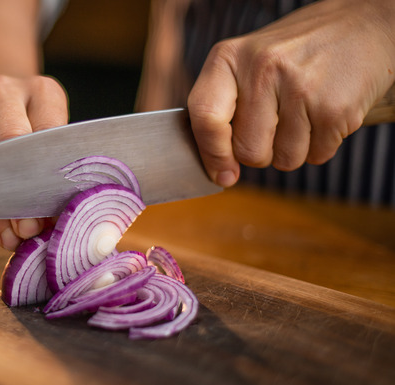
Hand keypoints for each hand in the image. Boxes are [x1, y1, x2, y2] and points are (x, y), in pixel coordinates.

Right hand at [0, 74, 68, 249]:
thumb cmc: (27, 130)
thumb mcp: (47, 138)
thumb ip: (52, 173)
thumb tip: (55, 225)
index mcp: (41, 91)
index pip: (50, 131)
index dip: (53, 173)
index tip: (57, 210)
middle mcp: (3, 91)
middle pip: (11, 138)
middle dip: (22, 188)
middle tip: (31, 227)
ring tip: (15, 236)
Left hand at [187, 0, 394, 186]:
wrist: (363, 25)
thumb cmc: (296, 52)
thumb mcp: (248, 61)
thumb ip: (224, 107)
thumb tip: (218, 169)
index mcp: (229, 57)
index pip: (205, 116)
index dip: (212, 154)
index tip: (223, 175)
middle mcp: (262, 68)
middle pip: (247, 150)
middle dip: (262, 151)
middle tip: (278, 123)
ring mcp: (300, 87)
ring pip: (283, 160)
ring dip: (294, 149)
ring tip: (305, 112)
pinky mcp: (334, 107)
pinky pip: (316, 156)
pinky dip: (322, 145)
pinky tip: (326, 112)